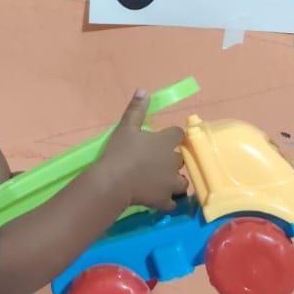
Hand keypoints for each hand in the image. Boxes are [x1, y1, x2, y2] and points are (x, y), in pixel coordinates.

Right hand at [98, 89, 188, 211]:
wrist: (112, 182)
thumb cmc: (119, 153)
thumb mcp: (125, 128)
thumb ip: (136, 110)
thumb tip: (143, 90)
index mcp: (166, 141)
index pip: (179, 134)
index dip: (172, 137)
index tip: (164, 141)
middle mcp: (173, 161)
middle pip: (180, 159)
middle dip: (172, 161)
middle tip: (156, 165)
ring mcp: (170, 182)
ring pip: (182, 182)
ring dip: (175, 182)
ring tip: (162, 184)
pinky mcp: (164, 199)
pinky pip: (173, 203)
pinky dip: (169, 202)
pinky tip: (162, 202)